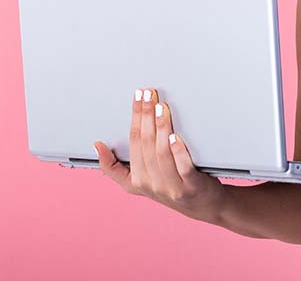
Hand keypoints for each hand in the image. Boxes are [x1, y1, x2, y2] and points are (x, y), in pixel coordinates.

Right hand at [94, 87, 227, 223]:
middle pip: (146, 144)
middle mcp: (152, 184)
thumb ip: (113, 167)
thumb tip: (97, 145)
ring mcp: (171, 186)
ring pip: (161, 153)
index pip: (133, 141)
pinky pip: (182, 168)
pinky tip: (176, 136)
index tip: (137, 96)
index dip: (135, 117)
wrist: (202, 205)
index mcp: (137, 179)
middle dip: (145, 115)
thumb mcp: (136, 182)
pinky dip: (178, 152)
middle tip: (149, 94)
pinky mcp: (191, 187)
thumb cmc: (170, 187)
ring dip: (161, 127)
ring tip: (161, 107)